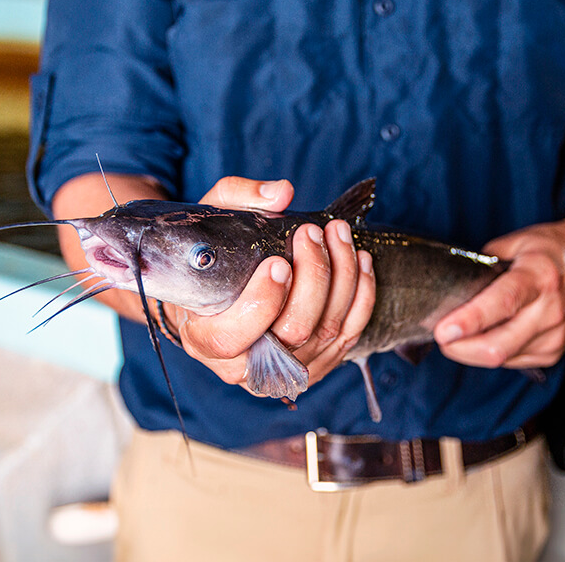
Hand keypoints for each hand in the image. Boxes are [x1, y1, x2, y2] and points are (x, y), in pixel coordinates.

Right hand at [165, 176, 376, 391]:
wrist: (218, 292)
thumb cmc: (210, 260)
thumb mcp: (210, 221)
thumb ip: (237, 198)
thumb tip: (281, 194)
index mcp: (203, 340)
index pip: (231, 337)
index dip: (261, 303)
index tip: (278, 262)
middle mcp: (241, 366)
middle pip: (291, 333)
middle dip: (312, 278)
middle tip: (312, 234)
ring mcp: (282, 371)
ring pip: (326, 333)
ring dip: (342, 278)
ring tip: (338, 235)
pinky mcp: (315, 364)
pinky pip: (348, 336)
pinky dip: (361, 297)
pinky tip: (359, 261)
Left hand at [433, 209, 564, 369]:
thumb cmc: (551, 250)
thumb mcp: (515, 243)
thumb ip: (482, 263)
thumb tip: (452, 285)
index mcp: (538, 277)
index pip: (501, 304)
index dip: (469, 321)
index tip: (443, 331)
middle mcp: (550, 310)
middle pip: (498, 346)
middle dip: (459, 348)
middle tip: (440, 336)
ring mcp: (555, 335)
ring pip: (501, 359)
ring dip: (471, 351)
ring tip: (459, 333)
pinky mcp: (553, 352)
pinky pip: (510, 361)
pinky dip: (490, 352)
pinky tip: (486, 335)